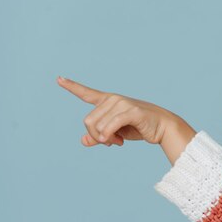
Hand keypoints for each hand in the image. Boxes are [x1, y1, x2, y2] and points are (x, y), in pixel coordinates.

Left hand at [56, 76, 177, 146]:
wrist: (162, 128)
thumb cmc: (139, 128)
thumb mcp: (116, 133)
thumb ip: (99, 136)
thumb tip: (84, 141)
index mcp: (108, 101)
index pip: (87, 93)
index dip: (72, 86)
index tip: (59, 78)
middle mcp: (113, 99)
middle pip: (88, 121)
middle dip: (96, 135)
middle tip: (110, 142)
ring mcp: (122, 103)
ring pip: (97, 126)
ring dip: (105, 139)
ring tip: (117, 141)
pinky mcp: (131, 111)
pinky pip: (110, 127)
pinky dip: (110, 137)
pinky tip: (118, 142)